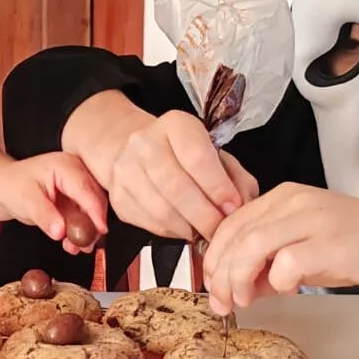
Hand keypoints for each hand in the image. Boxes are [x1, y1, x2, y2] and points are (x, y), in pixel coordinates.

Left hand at [0, 153, 109, 253]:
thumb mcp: (25, 200)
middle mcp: (76, 173)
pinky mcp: (75, 199)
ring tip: (77, 247)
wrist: (4, 186)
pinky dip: (80, 231)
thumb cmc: (12, 185)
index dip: (95, 211)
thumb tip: (60, 231)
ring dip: (87, 230)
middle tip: (86, 244)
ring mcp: (77, 186)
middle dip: (93, 224)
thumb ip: (44, 215)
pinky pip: (84, 217)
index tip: (100, 230)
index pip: (86, 190)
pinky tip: (72, 244)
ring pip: (92, 210)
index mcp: (65, 166)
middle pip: (95, 199)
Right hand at [100, 109, 258, 241]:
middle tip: (221, 230)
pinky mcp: (118, 197)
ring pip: (161, 210)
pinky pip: (149, 222)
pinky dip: (173, 232)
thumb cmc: (187, 156)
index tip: (233, 208)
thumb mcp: (217, 154)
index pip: (197, 157)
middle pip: (176, 187)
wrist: (138, 151)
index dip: (218, 187)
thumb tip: (240, 207)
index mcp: (175, 125)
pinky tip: (185, 229)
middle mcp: (144, 143)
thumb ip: (236, 178)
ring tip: (205, 233)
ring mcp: (126, 170)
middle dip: (204, 216)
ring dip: (189, 228)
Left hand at [201, 183, 358, 313]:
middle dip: (220, 274)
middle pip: (235, 235)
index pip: (231, 224)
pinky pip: (289, 262)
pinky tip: (291, 290)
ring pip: (253, 245)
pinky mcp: (334, 242)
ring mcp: (315, 219)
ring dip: (239, 278)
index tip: (213, 288)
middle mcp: (295, 202)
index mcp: (285, 198)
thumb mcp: (310, 251)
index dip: (215, 259)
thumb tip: (242, 287)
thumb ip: (273, 264)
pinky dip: (279, 282)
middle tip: (221, 303)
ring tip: (243, 300)